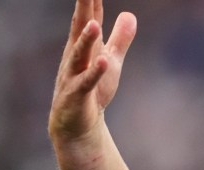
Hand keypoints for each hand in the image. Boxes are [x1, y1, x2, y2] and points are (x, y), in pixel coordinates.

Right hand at [49, 0, 136, 144]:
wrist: (77, 124)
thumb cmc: (94, 89)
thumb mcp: (111, 60)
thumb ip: (120, 38)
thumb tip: (130, 14)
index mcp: (85, 46)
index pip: (89, 18)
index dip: (91, 0)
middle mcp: (75, 57)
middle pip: (80, 30)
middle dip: (83, 10)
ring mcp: (73, 75)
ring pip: (79, 55)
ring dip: (86, 40)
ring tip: (94, 24)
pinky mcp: (76, 95)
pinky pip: (86, 83)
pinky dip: (94, 73)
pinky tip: (103, 62)